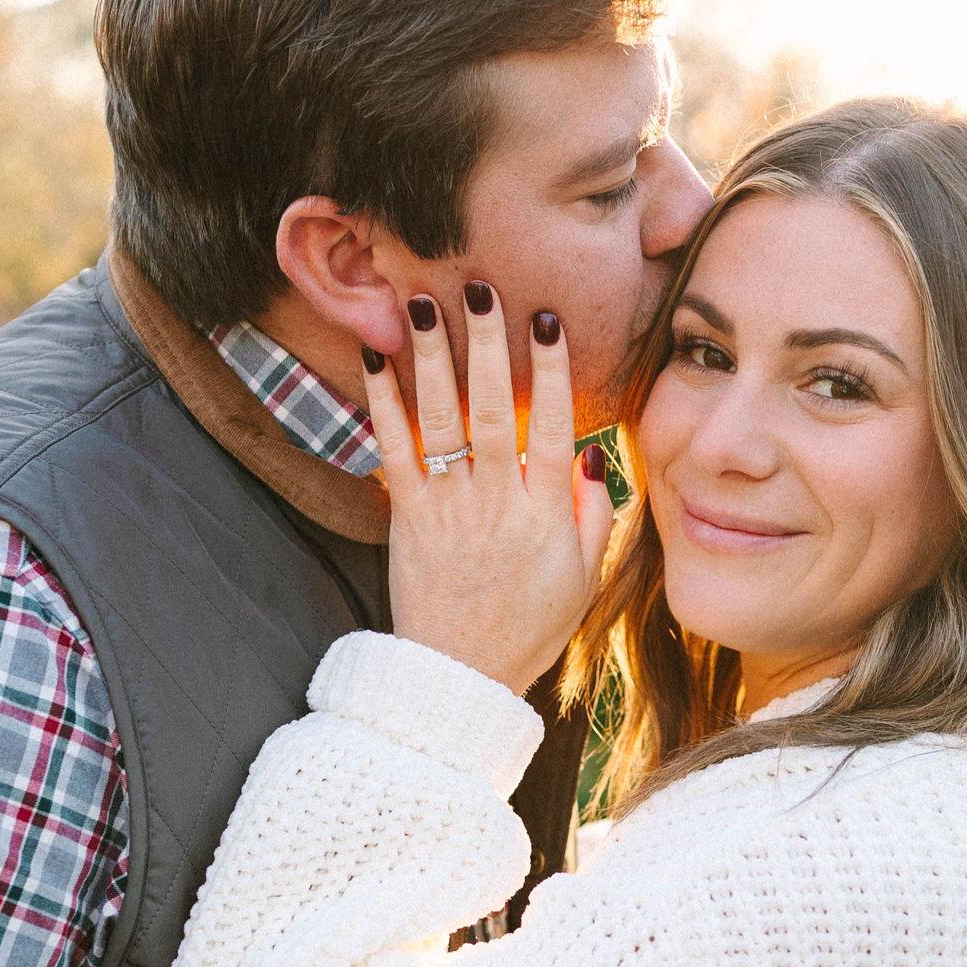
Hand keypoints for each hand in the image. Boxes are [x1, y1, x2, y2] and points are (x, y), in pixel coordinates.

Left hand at [364, 285, 614, 697]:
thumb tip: (587, 453)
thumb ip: (593, 513)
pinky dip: (382, 403)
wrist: (461, 679)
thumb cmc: (528, 628)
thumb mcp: (583, 579)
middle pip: (496, 407)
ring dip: (433, 356)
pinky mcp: (408, 519)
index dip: (552, 370)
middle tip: (483, 286)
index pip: (553, 425)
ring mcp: (450, 508)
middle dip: (489, 343)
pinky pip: (393, 450)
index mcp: (547, 514)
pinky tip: (373, 357)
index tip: (549, 320)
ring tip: (426, 302)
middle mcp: (498, 502)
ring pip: (443, 419)